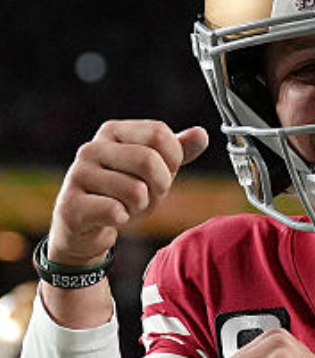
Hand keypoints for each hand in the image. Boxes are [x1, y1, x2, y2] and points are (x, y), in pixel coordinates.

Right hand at [48, 120, 207, 265]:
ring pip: (135, 191)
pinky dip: (122, 219)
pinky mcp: (71, 204)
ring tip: (125, 206)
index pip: (159, 134)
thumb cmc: (124, 192)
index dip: (171, 160)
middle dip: (159, 186)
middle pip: (148, 160)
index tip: (161, 173)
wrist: (86, 226)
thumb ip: (178, 151)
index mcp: (113, 131)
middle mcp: (92, 148)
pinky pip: (115, 211)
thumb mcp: (156, 169)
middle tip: (145, 195)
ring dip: (140, 206)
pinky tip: (111, 217)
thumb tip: (201, 134)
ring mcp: (77, 175)